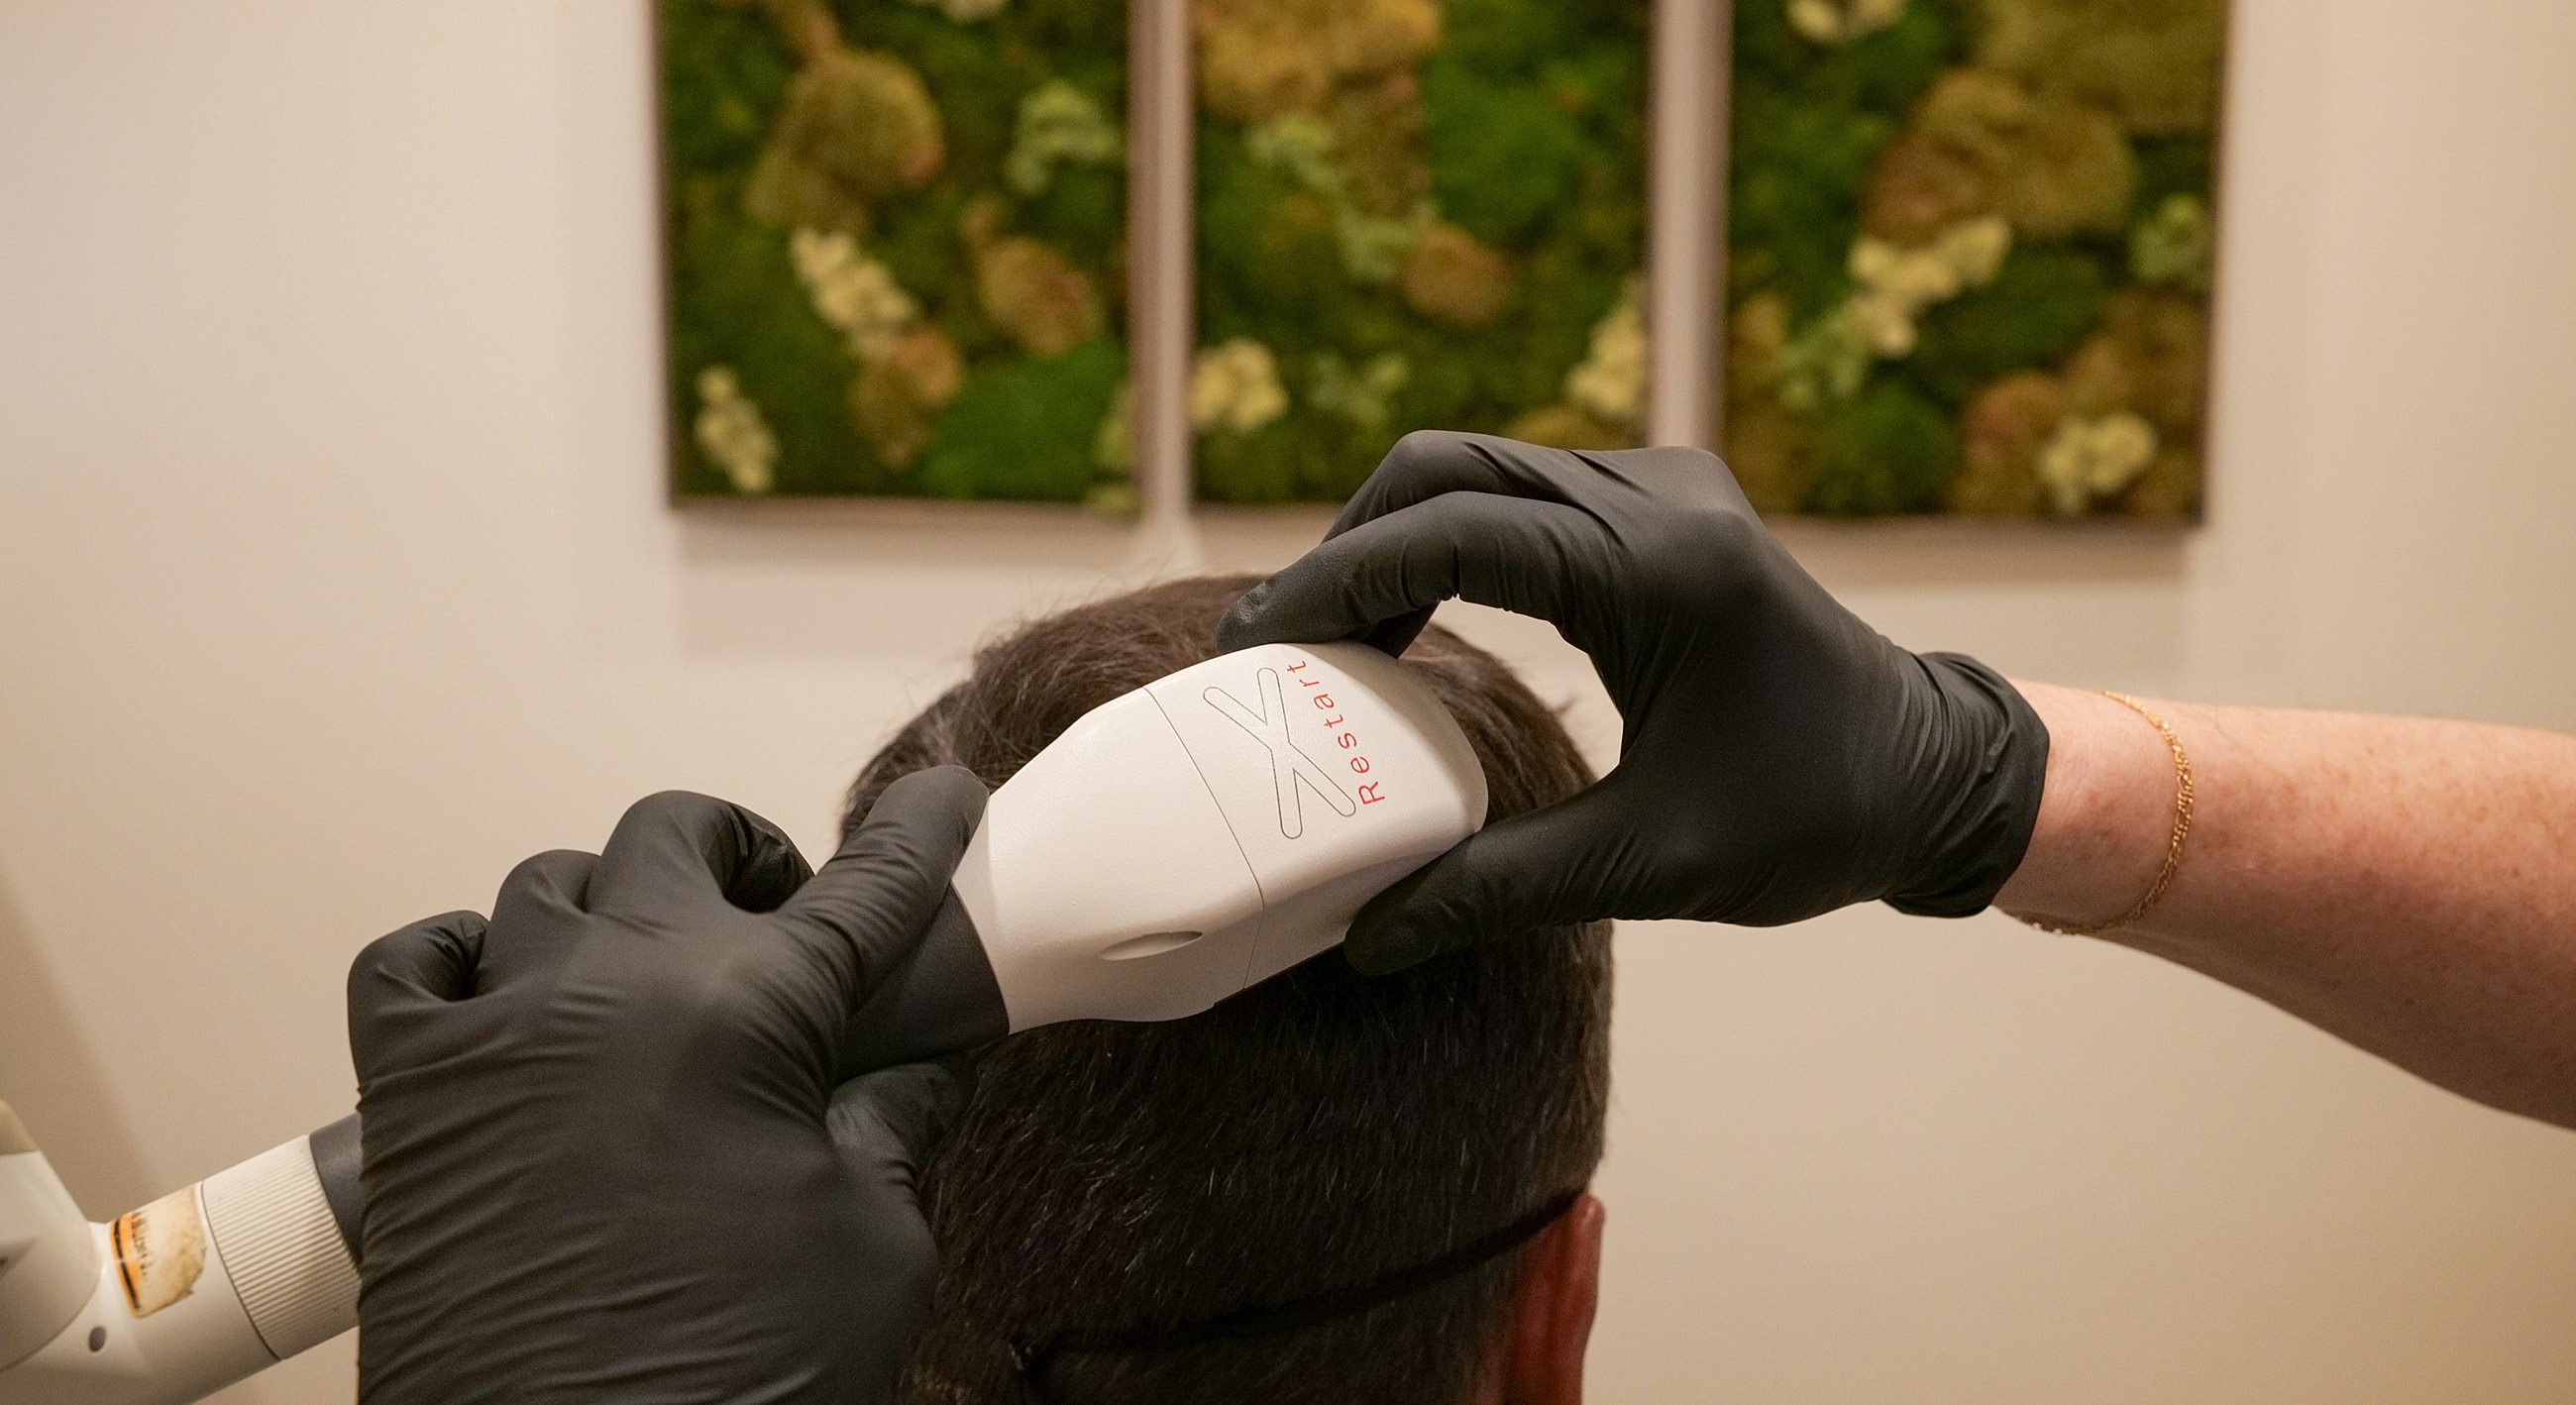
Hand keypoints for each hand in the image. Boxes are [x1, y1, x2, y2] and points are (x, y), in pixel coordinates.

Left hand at [347, 770, 986, 1403]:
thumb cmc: (731, 1381)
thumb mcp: (871, 1250)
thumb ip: (893, 1133)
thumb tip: (916, 1078)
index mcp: (753, 1011)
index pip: (869, 884)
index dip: (923, 832)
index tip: (947, 800)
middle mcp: (617, 985)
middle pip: (682, 835)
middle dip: (744, 857)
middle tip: (775, 919)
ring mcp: (498, 1026)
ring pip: (550, 883)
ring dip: (612, 911)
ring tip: (644, 976)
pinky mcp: (405, 1090)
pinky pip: (412, 959)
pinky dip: (460, 957)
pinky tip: (503, 998)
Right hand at [1219, 432, 2047, 971]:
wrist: (1933, 773)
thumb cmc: (1815, 819)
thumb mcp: (1650, 865)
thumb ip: (1496, 886)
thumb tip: (1368, 933)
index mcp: (1659, 568)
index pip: (1452, 531)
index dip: (1338, 579)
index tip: (1260, 641)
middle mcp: (1659, 497)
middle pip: (1446, 468)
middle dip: (1349, 548)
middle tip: (1280, 647)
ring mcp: (1665, 487)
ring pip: (1478, 471)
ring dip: (1394, 542)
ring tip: (1333, 645)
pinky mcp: (1665, 504)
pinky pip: (1523, 494)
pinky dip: (1449, 543)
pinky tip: (1412, 624)